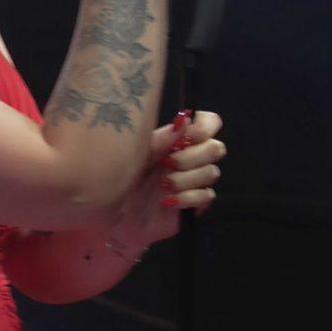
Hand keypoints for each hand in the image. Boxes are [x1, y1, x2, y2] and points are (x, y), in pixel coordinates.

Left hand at [117, 109, 225, 250]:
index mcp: (179, 140)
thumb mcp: (137, 153)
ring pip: (212, 173)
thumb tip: (185, 118)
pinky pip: (206, 196)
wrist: (115, 212)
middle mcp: (191, 158)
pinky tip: (167, 201)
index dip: (205, 127)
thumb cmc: (121, 178)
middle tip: (167, 163)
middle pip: (216, 148)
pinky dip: (187, 197)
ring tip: (162, 185)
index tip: (189, 136)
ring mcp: (194, 182)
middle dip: (193, 156)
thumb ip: (162, 138)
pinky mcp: (195, 204)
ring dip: (185, 178)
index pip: (209, 123)